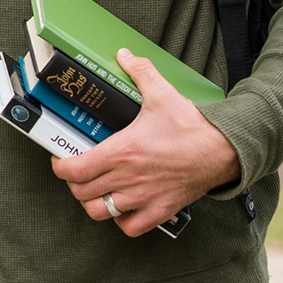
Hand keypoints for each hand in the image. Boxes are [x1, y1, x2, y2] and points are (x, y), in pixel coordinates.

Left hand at [51, 48, 240, 236]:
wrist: (222, 150)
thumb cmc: (191, 125)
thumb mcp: (161, 92)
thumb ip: (139, 72)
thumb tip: (124, 55)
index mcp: (122, 151)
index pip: (76, 169)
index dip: (60, 167)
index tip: (60, 160)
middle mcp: (128, 178)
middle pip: (83, 193)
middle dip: (73, 184)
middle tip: (76, 171)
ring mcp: (143, 198)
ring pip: (102, 213)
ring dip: (93, 203)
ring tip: (94, 189)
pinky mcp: (160, 211)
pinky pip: (130, 227)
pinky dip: (121, 221)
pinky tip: (121, 207)